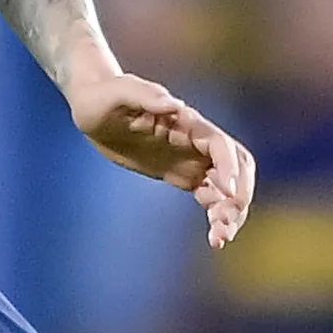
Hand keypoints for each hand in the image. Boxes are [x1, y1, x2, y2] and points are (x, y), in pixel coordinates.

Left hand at [67, 70, 255, 248]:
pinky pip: (212, 197)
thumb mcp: (118, 92)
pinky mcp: (183, 173)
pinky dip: (218, 216)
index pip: (220, 145)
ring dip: (232, 212)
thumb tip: (175, 104)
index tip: (227, 195)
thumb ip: (146, 95)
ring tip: (220, 239)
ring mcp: (192, 158)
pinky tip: (215, 238)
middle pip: (236, 167)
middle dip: (239, 195)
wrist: (94, 108)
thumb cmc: (103, 96)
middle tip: (225, 224)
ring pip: (227, 187)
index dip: (230, 168)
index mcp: (186, 122)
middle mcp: (196, 140)